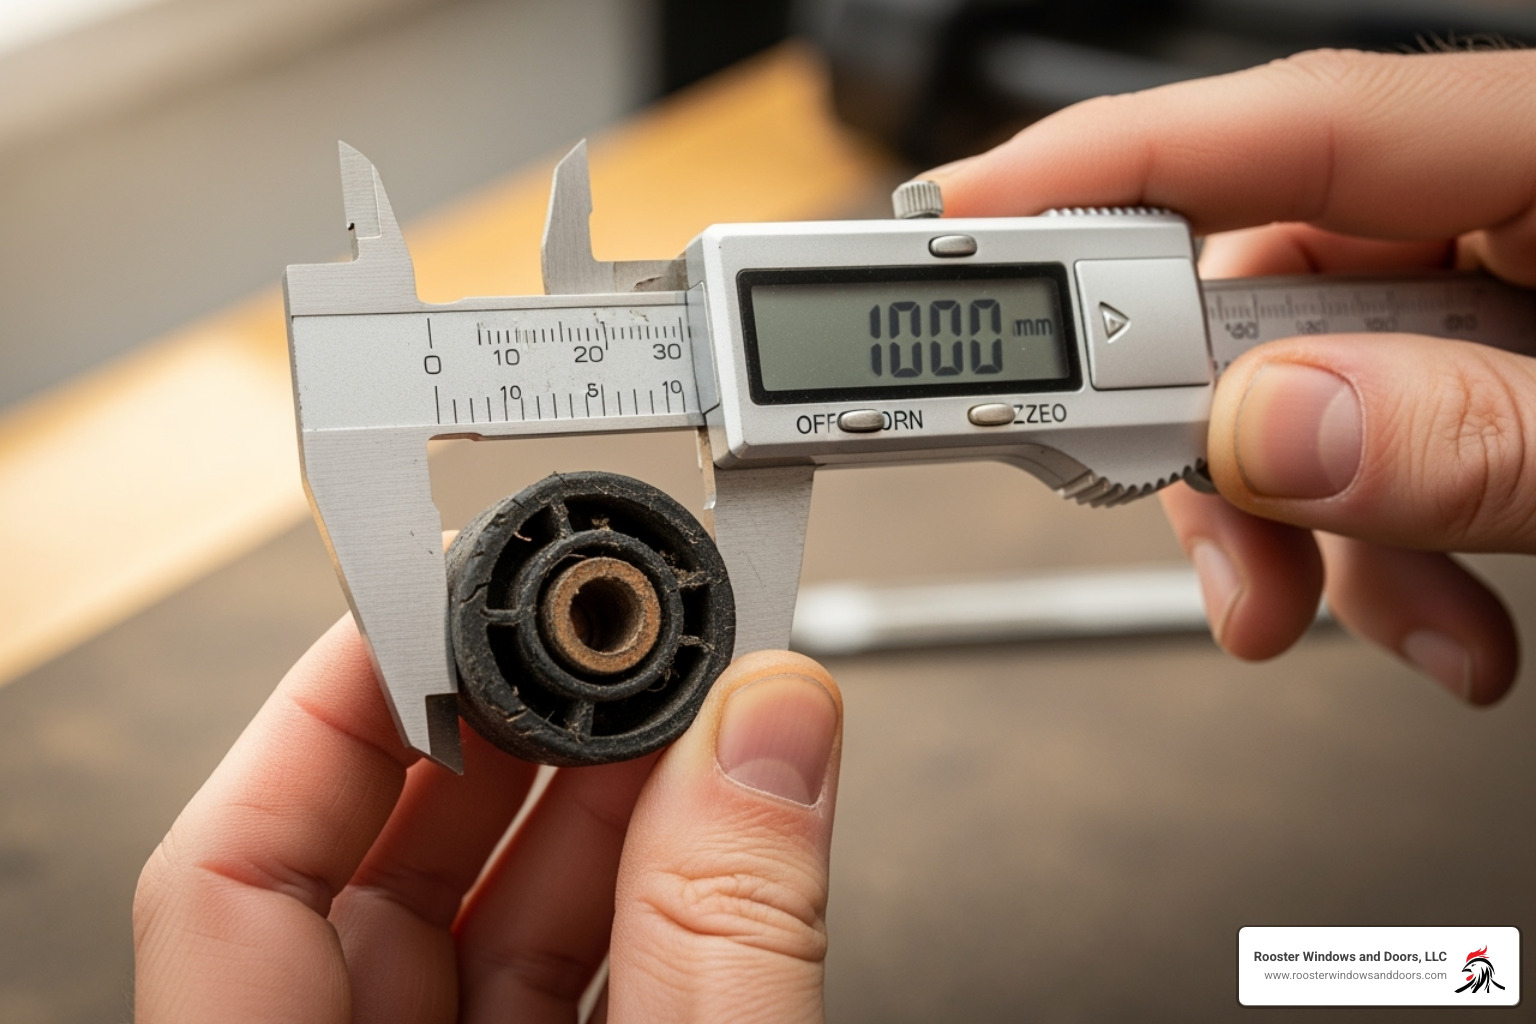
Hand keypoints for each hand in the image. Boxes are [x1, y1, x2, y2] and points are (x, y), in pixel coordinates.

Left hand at [133, 615, 841, 1022]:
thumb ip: (725, 935)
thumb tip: (765, 727)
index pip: (236, 869)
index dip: (334, 701)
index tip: (443, 597)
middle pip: (369, 871)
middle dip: (505, 734)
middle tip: (597, 638)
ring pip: (479, 924)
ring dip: (595, 806)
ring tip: (685, 716)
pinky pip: (554, 982)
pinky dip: (636, 898)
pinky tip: (707, 825)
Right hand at [924, 47, 1535, 702]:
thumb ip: (1468, 439)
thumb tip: (1268, 428)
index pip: (1283, 128)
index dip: (1096, 170)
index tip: (950, 229)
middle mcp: (1498, 205)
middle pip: (1258, 285)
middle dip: (1209, 445)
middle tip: (1210, 549)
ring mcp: (1492, 283)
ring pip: (1299, 385)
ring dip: (1298, 528)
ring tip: (1362, 620)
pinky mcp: (1486, 358)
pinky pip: (1369, 432)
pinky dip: (1372, 542)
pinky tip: (1429, 616)